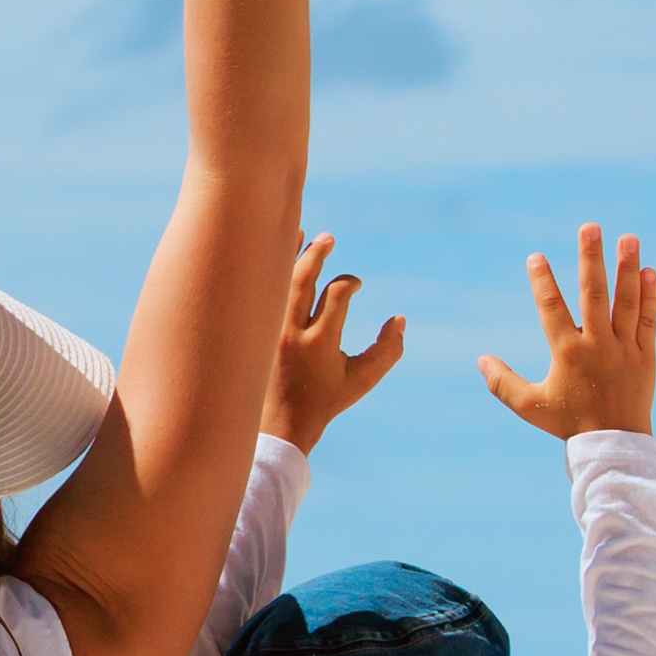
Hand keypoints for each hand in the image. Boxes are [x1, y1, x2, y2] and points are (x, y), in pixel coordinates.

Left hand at [260, 228, 405, 448]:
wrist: (279, 423)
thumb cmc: (324, 400)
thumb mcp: (361, 380)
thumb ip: (387, 351)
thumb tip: (399, 319)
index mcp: (319, 344)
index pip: (336, 296)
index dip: (349, 283)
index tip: (354, 285)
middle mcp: (291, 333)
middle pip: (302, 280)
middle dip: (316, 255)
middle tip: (329, 239)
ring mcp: (269, 331)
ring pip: (277, 282)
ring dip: (290, 255)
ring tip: (304, 233)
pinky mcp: (256, 332)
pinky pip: (261, 292)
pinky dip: (270, 271)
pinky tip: (278, 252)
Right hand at [477, 225, 655, 440]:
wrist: (614, 446)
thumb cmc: (569, 424)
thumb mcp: (530, 406)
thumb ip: (502, 383)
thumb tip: (480, 360)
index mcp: (567, 354)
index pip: (552, 309)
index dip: (542, 282)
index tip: (536, 257)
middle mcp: (597, 346)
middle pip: (594, 294)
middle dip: (591, 258)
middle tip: (590, 226)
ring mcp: (624, 349)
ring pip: (626, 301)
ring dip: (627, 268)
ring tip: (629, 238)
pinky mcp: (645, 356)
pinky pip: (647, 320)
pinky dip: (650, 296)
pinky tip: (649, 271)